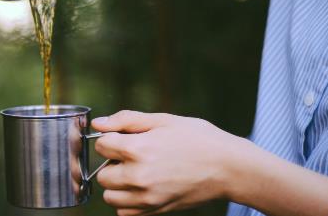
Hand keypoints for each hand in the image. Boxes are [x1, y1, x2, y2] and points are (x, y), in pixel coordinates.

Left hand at [92, 110, 246, 215]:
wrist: (229, 167)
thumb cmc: (198, 139)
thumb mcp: (162, 120)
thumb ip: (125, 120)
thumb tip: (98, 124)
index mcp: (138, 150)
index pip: (101, 146)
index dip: (110, 139)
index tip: (124, 138)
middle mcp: (139, 176)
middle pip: (102, 174)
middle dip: (111, 163)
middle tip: (132, 155)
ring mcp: (147, 197)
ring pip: (110, 196)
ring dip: (117, 184)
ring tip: (136, 172)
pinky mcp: (156, 210)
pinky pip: (125, 212)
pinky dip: (127, 201)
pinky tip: (142, 186)